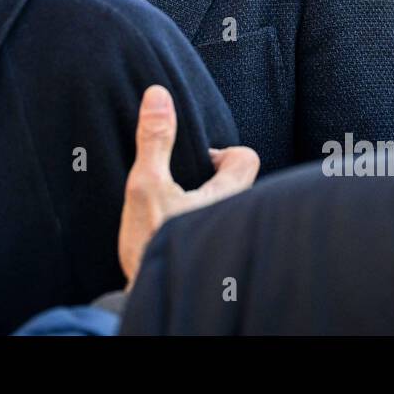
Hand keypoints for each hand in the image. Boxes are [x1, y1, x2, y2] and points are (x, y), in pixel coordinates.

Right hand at [118, 85, 259, 287]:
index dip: (220, 153)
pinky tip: (176, 238)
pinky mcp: (218, 262)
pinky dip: (203, 230)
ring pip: (227, 212)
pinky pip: (218, 234)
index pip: (246, 157)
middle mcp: (238, 218)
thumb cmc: (154, 244)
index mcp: (228, 195)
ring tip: (177, 213)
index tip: (193, 163)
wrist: (152, 298)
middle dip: (209, 182)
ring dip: (206, 208)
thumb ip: (154, 140)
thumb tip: (158, 95)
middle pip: (235, 185)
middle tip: (180, 189)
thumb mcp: (146, 185)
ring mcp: (230, 241)